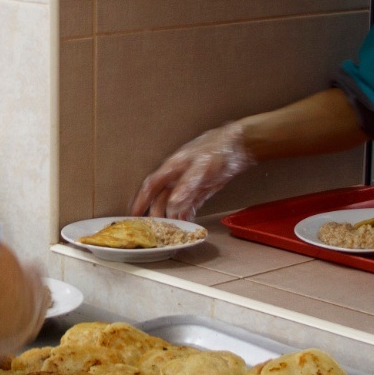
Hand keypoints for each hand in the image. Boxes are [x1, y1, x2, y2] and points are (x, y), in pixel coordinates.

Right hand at [130, 122, 254, 221]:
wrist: (241, 144)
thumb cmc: (219, 150)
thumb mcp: (202, 168)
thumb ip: (186, 186)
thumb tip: (172, 205)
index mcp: (172, 167)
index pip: (151, 186)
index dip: (140, 201)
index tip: (133, 215)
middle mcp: (178, 175)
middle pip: (161, 197)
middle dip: (156, 213)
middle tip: (155, 229)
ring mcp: (190, 181)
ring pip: (174, 202)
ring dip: (172, 215)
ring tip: (172, 230)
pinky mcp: (202, 187)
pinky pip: (189, 203)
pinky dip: (186, 212)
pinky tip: (187, 221)